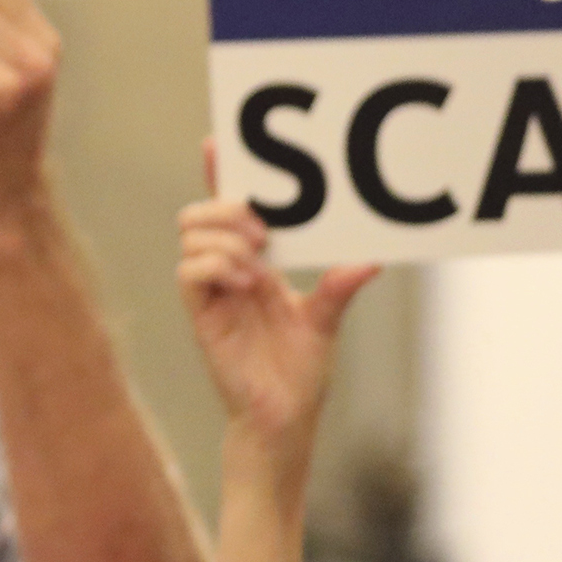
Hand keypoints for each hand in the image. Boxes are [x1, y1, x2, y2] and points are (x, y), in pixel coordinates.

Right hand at [177, 155, 376, 458]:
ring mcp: (212, 292)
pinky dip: (217, 266)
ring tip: (259, 263)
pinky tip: (246, 282)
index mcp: (255, 263)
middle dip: (227, 207)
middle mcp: (228, 271)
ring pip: (192, 236)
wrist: (283, 418)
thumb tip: (371, 260)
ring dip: (226, 238)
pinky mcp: (201, 316)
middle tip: (262, 227)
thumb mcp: (326, 321)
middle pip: (199, 214)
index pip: (230, 209)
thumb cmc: (299, 373)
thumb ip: (340, 287)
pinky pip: (189, 272)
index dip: (220, 175)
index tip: (218, 143)